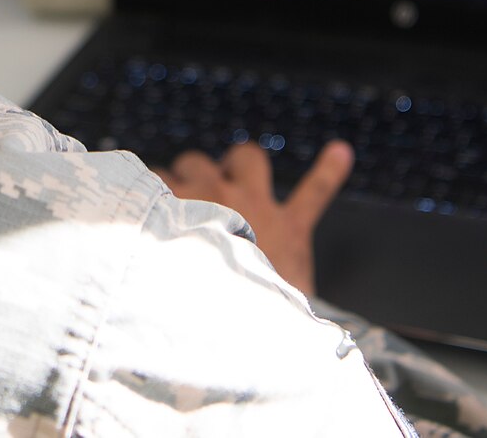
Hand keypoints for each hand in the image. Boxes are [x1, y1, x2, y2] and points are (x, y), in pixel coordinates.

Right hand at [157, 139, 352, 295]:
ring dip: (238, 162)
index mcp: (180, 209)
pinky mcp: (292, 226)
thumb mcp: (165, 274)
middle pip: (196, 164)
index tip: (151, 203)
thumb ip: (157, 249)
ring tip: (232, 170)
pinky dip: (328, 170)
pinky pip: (314, 190)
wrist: (246, 332)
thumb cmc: (200, 309)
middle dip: (189, 173)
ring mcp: (258, 206)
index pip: (158, 179)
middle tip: (187, 195)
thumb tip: (146, 245)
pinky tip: (340, 153)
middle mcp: (217, 197)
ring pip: (246, 158)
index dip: (155, 190)